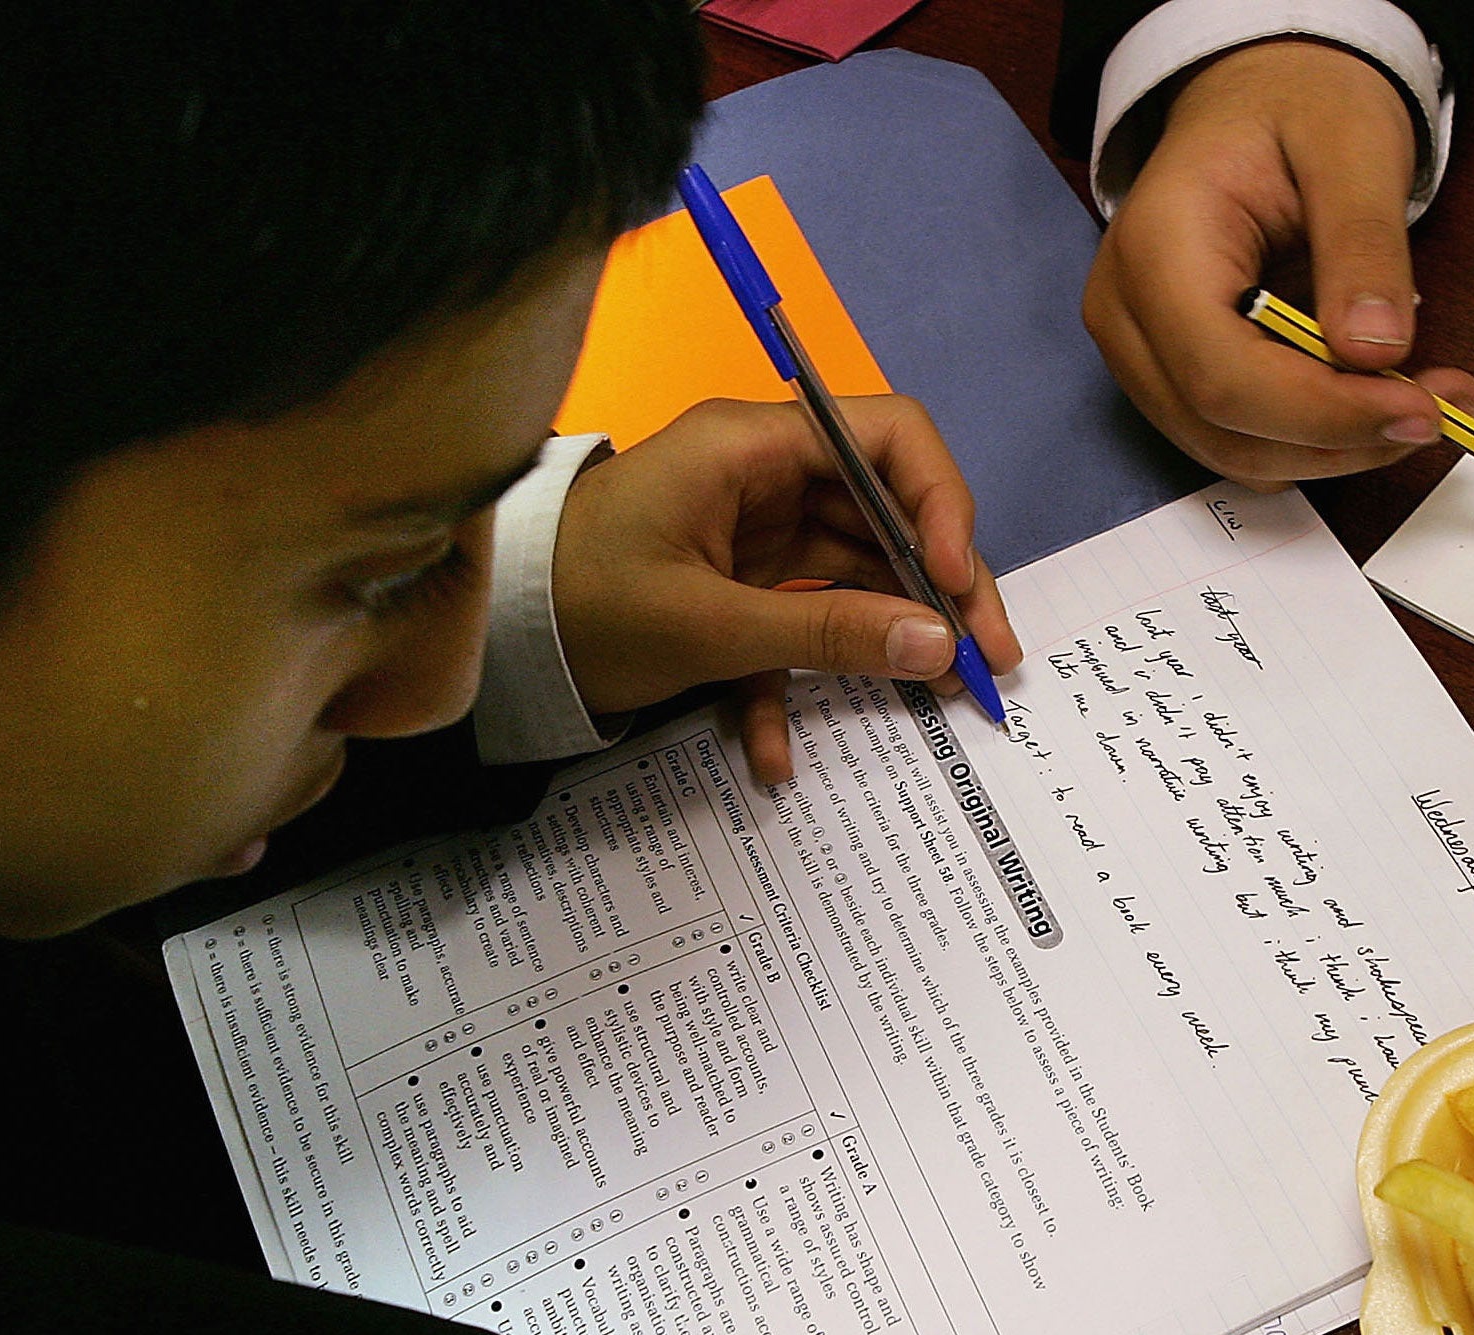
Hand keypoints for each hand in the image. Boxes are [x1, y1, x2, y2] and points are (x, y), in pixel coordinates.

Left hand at [550, 395, 1021, 784]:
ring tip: (939, 700)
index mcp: (752, 447)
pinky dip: (796, 686)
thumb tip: (936, 645)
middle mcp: (764, 476)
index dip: (940, 504)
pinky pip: (796, 624)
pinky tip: (777, 757)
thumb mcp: (708, 628)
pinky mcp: (737, 587)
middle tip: (988, 658)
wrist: (485, 642)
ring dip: (890, 639)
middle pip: (888, 514)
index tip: (956, 582)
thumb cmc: (577, 604)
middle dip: (941, 587)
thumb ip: (826, 633)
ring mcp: (753, 532)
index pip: (888, 438)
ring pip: (855, 574)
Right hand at [1085, 39, 1473, 487]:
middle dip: (1343, 437)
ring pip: (1237, 452)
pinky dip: (1321, 438)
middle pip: (1227, 429)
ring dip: (1340, 448)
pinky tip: (1377, 400)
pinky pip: (1246, 440)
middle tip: (1444, 407)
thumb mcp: (1351, 145)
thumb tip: (1377, 353)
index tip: (1419, 408)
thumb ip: (1363, 243)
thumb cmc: (1293, 108)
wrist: (1255, 102)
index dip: (1323, 412)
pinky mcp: (1175, 380)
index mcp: (1156, 248)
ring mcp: (1143, 357)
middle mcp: (1128, 316)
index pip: (1224, 375)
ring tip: (1426, 400)